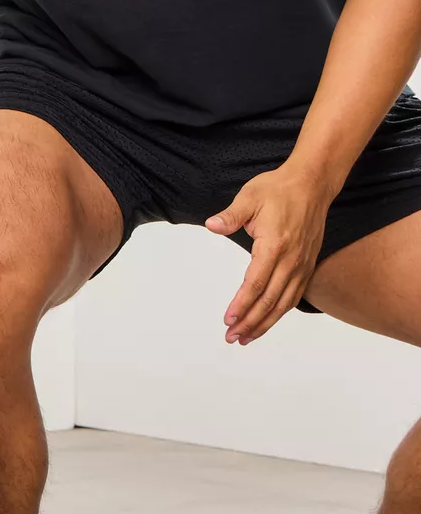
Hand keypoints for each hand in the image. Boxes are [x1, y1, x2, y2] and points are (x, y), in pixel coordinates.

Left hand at [205, 164, 336, 344]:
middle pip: (270, 300)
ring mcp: (301, 265)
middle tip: (232, 338)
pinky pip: (294, 296)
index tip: (228, 320)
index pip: (256, 283)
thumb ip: (231, 215)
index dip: (242, 304)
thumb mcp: (249, 197)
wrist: (312, 185)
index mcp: (275, 246)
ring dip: (265, 322)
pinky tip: (267, 320)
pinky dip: (280, 312)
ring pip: (284, 303)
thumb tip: (212, 225)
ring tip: (246, 338)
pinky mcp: (306, 265)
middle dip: (250, 322)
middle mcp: (291, 260)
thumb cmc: (278, 190)